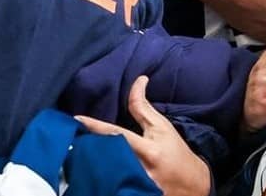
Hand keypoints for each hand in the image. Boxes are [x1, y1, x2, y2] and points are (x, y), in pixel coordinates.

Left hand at [76, 76, 210, 195]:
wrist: (193, 186)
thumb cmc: (176, 152)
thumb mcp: (161, 128)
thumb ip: (143, 107)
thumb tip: (138, 80)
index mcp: (149, 149)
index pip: (118, 134)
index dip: (96, 126)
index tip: (76, 119)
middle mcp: (141, 170)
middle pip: (108, 158)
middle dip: (89, 149)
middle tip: (71, 140)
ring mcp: (137, 187)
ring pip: (109, 176)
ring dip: (93, 166)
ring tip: (75, 158)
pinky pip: (115, 188)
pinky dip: (103, 182)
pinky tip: (91, 176)